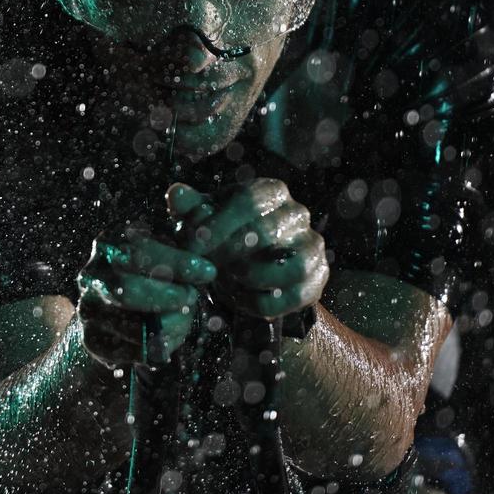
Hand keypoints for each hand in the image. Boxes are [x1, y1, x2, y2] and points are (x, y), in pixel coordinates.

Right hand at [75, 220, 216, 368]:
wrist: (126, 307)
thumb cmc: (159, 268)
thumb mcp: (173, 242)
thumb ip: (185, 220)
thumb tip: (187, 198)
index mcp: (109, 243)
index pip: (138, 251)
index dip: (177, 262)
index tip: (209, 271)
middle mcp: (92, 274)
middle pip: (126, 290)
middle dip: (166, 297)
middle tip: (191, 297)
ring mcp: (89, 308)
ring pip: (129, 325)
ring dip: (166, 325)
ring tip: (184, 318)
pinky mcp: (92, 340)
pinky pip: (126, 350)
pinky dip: (154, 348)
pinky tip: (170, 337)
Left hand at [168, 178, 327, 319]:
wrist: (248, 267)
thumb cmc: (221, 235)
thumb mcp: (202, 219)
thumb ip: (189, 208)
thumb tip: (176, 194)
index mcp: (269, 191)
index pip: (249, 200)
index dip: (218, 223)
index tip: (193, 245)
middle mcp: (297, 213)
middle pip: (268, 231)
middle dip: (231, 253)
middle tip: (207, 268)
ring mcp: (312, 245)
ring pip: (293, 264)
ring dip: (253, 278)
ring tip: (226, 281)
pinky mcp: (317, 277)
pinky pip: (296, 295)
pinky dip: (264, 302)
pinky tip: (240, 300)